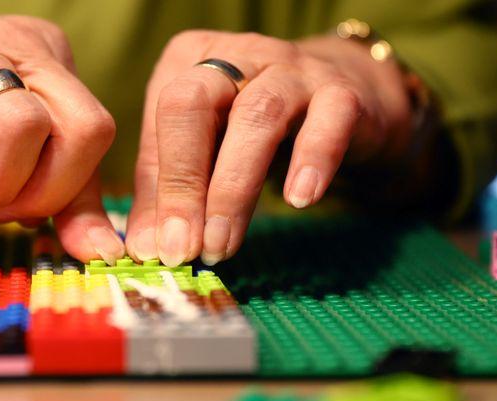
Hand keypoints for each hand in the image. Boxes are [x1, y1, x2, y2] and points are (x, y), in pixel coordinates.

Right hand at [0, 0, 123, 263]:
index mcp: (49, 59)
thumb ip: (58, 195)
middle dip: (43, 191)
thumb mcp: (3, 149)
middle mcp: (19, 47)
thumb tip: (103, 251)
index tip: (29, 216)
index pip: (98, 135)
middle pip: (86, 131)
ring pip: (23, 132)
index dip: (70, 192)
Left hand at [125, 30, 413, 265]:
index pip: (158, 118)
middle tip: (182, 248)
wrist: (346, 102)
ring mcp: (292, 68)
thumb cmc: (255, 131)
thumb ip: (172, 194)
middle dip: (183, 183)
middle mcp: (235, 54)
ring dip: (233, 189)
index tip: (159, 248)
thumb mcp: (207, 154)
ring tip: (222, 244)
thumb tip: (150, 250)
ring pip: (256, 116)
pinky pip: (329, 119)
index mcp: (188, 60)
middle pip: (193, 105)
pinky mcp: (343, 92)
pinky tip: (299, 199)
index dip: (156, 186)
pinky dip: (313, 159)